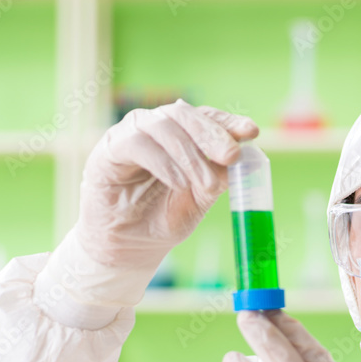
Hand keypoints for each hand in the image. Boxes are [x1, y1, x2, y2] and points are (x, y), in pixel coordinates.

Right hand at [76, 99, 258, 273]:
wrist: (129, 247)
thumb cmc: (162, 219)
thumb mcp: (200, 199)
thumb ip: (218, 177)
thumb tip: (245, 159)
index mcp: (179, 135)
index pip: (205, 117)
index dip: (228, 122)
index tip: (251, 132)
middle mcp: (155, 127)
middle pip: (184, 114)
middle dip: (212, 135)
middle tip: (232, 157)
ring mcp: (131, 134)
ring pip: (163, 126)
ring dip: (190, 155)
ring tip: (207, 185)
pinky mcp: (109, 149)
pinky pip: (137, 144)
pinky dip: (163, 162)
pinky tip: (179, 183)